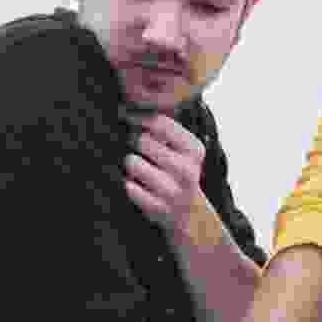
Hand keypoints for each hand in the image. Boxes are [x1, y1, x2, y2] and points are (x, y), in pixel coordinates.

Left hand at [124, 113, 208, 241]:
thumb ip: (164, 129)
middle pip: (142, 141)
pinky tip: (136, 185)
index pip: (160, 123)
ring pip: (132, 162)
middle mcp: (187, 169)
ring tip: (137, 168)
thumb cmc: (178, 173)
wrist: (188, 213)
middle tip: (137, 148)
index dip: (138, 117)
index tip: (127, 117)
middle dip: (134, 142)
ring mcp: (172, 190)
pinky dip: (128, 184)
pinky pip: (128, 186)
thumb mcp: (182, 150)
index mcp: (194, 150)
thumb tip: (131, 109)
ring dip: (130, 164)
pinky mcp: (157, 207)